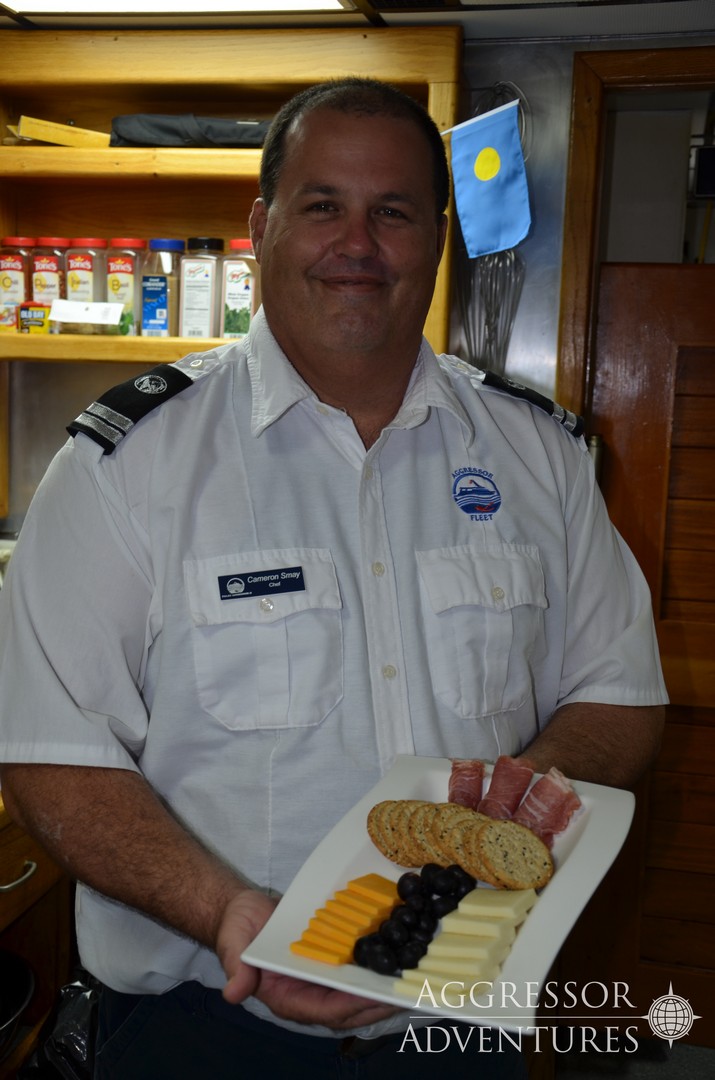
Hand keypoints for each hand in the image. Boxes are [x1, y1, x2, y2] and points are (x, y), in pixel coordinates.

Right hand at [217, 888, 398, 1028]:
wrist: (244, 910)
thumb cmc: (238, 927)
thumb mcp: (234, 943)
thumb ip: (237, 966)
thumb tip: (233, 993)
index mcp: (287, 997)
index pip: (327, 1010)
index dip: (354, 1005)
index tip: (379, 997)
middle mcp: (308, 994)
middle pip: (350, 1007)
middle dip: (379, 1003)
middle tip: (409, 993)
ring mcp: (320, 980)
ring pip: (356, 992)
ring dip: (382, 988)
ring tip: (411, 980)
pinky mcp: (328, 962)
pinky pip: (354, 971)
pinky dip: (374, 967)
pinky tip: (396, 956)